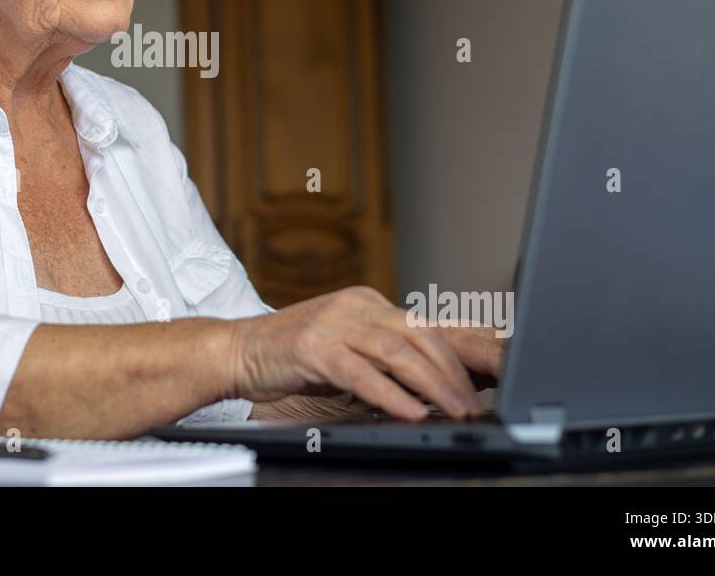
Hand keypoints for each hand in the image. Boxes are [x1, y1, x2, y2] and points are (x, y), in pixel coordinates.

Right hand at [227, 286, 500, 420]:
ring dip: (432, 385)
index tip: (478, 383)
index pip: (423, 326)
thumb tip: (427, 386)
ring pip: (397, 352)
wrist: (236, 349)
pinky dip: (390, 394)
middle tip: (472, 403)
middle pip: (419, 335)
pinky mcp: (314, 347)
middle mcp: (354, 306)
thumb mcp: (344, 346)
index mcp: (366, 302)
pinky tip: (409, 411)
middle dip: (452, 372)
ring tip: (453, 410)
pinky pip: (362, 373)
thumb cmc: (291, 354)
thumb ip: (380, 357)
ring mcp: (333, 324)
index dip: (455, 355)